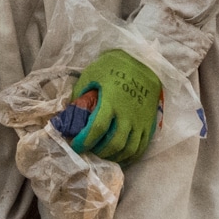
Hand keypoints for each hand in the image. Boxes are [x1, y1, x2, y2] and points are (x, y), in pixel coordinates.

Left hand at [69, 49, 161, 163]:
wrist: (143, 62)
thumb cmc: (114, 67)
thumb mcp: (91, 74)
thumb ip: (80, 94)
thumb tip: (68, 113)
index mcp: (111, 102)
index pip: (97, 129)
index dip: (85, 142)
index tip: (76, 146)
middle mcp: (128, 115)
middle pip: (113, 144)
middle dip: (98, 152)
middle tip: (88, 151)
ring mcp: (140, 121)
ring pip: (128, 149)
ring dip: (113, 157)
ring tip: (102, 155)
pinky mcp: (149, 124)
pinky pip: (141, 148)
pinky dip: (129, 157)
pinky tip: (119, 157)